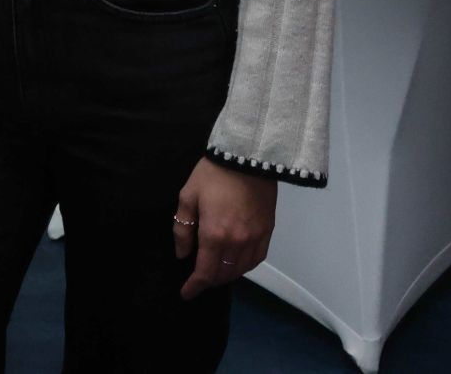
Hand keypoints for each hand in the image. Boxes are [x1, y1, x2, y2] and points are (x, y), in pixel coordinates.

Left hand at [173, 157, 276, 299]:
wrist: (247, 157)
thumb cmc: (212, 174)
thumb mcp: (188, 197)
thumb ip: (183, 228)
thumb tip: (182, 254)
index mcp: (214, 235)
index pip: (204, 272)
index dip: (194, 286)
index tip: (186, 294)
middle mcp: (236, 242)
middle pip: (223, 274)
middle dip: (208, 281)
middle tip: (198, 279)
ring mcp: (255, 238)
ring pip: (240, 270)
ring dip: (226, 275)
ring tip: (215, 272)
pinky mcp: (267, 231)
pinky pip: (257, 259)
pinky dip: (244, 267)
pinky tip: (236, 264)